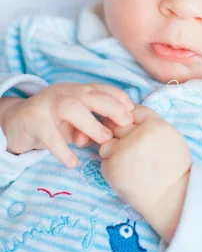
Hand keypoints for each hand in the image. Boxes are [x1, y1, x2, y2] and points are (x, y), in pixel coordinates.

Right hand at [1, 82, 133, 167]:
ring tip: (103, 141)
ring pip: (71, 107)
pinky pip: (49, 134)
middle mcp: (64, 92)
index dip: (119, 99)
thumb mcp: (75, 123)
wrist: (17, 122)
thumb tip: (109, 138)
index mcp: (77, 90)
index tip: (133, 112)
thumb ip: (91, 128)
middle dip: (111, 106)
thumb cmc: (53, 122)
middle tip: (126, 123)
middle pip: (90, 93)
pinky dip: (63, 149)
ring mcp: (47, 104)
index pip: (102, 89)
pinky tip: (73, 163)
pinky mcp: (34, 121)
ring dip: (90, 124)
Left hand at [99, 105, 191, 241]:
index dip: (131, 120)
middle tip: (131, 148)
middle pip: (117, 123)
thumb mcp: (170, 136)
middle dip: (120, 133)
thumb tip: (129, 113)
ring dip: (113, 148)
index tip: (135, 131)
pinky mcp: (111, 167)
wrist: (170, 197)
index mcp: (155, 125)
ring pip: (106, 140)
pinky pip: (104, 158)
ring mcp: (122, 151)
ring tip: (129, 162)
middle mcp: (137, 135)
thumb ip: (151, 122)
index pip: (133, 111)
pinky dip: (111, 164)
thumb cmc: (173, 167)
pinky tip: (125, 172)